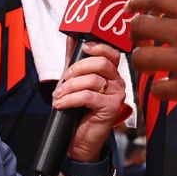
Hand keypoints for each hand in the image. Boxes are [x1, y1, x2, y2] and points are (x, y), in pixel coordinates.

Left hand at [53, 39, 126, 162]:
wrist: (80, 139)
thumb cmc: (79, 108)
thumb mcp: (74, 79)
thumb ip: (74, 58)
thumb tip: (71, 36)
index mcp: (111, 72)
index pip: (111, 53)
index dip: (98, 47)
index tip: (83, 47)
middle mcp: (118, 82)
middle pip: (101, 63)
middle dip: (78, 68)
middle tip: (64, 78)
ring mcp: (116, 95)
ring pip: (92, 80)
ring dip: (69, 87)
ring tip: (58, 95)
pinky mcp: (111, 108)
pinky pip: (88, 96)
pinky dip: (70, 99)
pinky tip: (61, 104)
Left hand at [127, 0, 176, 114]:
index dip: (136, 3)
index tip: (130, 9)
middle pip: (139, 27)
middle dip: (133, 34)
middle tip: (139, 41)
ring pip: (141, 59)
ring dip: (141, 63)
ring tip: (149, 66)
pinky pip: (156, 89)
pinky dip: (159, 89)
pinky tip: (167, 88)